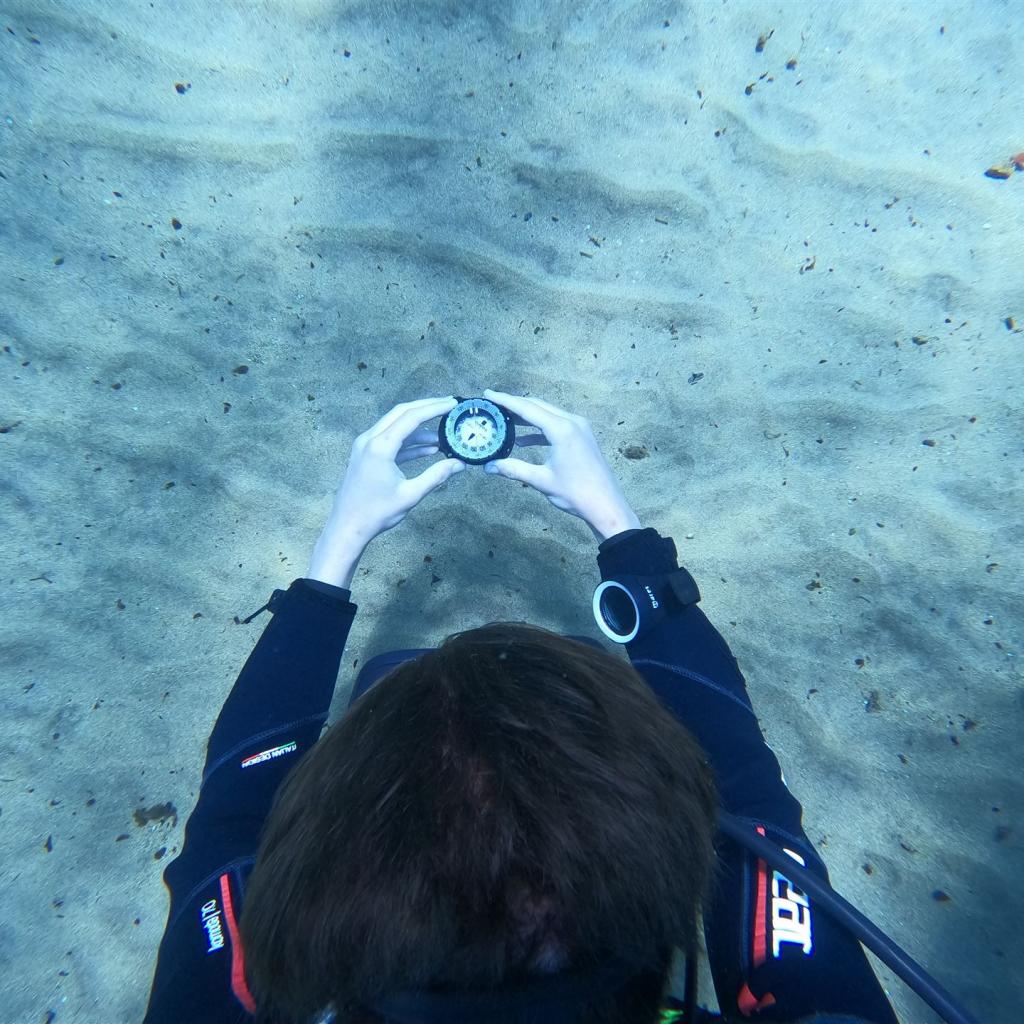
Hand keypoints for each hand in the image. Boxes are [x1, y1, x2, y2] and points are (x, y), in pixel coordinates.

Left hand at [317, 396, 466, 551]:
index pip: (411, 417)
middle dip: (426, 408)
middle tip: (448, 406)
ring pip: (395, 425)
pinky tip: (428, 448)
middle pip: (401, 413)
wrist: (347, 527)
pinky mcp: (365, 455)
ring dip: (419, 427)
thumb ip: (436, 476)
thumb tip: (459, 464)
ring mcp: (365, 446)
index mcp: (380, 447)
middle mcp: (370, 439)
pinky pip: (390, 440)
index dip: (434, 408)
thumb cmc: (376, 513)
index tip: (452, 404)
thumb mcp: (410, 494)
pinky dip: (408, 441)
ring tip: (443, 433)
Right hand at [481, 388, 639, 541]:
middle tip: (493, 403)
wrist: (606, 505)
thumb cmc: (576, 493)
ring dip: (527, 416)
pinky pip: (557, 425)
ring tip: (505, 419)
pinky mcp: (583, 436)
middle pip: (538, 406)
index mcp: (562, 429)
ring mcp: (580, 428)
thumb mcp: (541, 480)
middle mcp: (573, 422)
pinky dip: (540, 429)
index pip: (528, 409)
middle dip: (515, 405)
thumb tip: (489, 466)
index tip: (489, 393)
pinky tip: (524, 440)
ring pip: (548, 414)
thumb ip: (513, 469)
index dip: (506, 401)